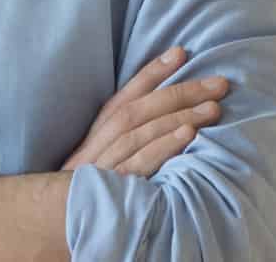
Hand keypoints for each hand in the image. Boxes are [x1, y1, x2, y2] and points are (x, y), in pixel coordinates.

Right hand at [58, 47, 229, 175]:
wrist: (57, 222)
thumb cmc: (90, 191)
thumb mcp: (101, 159)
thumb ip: (126, 136)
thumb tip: (164, 113)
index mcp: (98, 132)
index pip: (127, 95)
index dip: (152, 71)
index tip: (180, 52)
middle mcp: (100, 142)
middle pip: (139, 109)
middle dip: (180, 91)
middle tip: (217, 84)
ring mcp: (104, 164)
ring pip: (141, 130)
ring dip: (179, 115)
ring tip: (213, 107)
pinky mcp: (113, 187)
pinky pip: (140, 161)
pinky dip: (164, 145)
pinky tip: (188, 134)